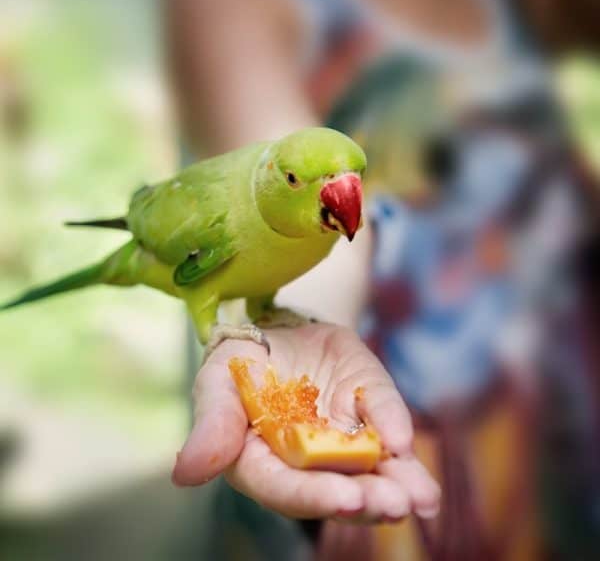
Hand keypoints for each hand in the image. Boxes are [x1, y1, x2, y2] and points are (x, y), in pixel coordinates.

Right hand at [172, 323, 439, 522]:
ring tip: (422, 498)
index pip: (285, 487)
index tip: (346, 498)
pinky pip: (381, 417)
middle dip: (367, 497)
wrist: (271, 328)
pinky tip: (408, 443)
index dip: (313, 496)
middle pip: (336, 487)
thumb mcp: (218, 382)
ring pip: (369, 466)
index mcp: (263, 460)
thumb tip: (184, 474)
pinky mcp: (363, 404)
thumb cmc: (237, 361)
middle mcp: (306, 457)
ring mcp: (340, 433)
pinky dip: (395, 427)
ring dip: (397, 482)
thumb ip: (211, 426)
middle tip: (397, 504)